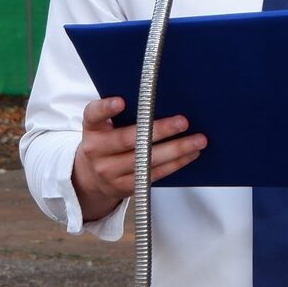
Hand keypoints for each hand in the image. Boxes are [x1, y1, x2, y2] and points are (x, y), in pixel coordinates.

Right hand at [73, 96, 205, 219]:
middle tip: (183, 122)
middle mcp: (96, 150)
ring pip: (146, 160)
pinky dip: (175, 163)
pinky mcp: (124, 187)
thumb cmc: (105, 142)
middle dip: (159, 130)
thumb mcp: (102, 126)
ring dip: (176, 149)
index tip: (121, 101)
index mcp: (92, 128)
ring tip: (198, 140)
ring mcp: (109, 172)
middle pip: (129, 139)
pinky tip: (190, 154)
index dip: (106, 108)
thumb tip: (159, 99)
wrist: (90, 177)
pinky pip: (154, 174)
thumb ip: (120, 114)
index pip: (94, 115)